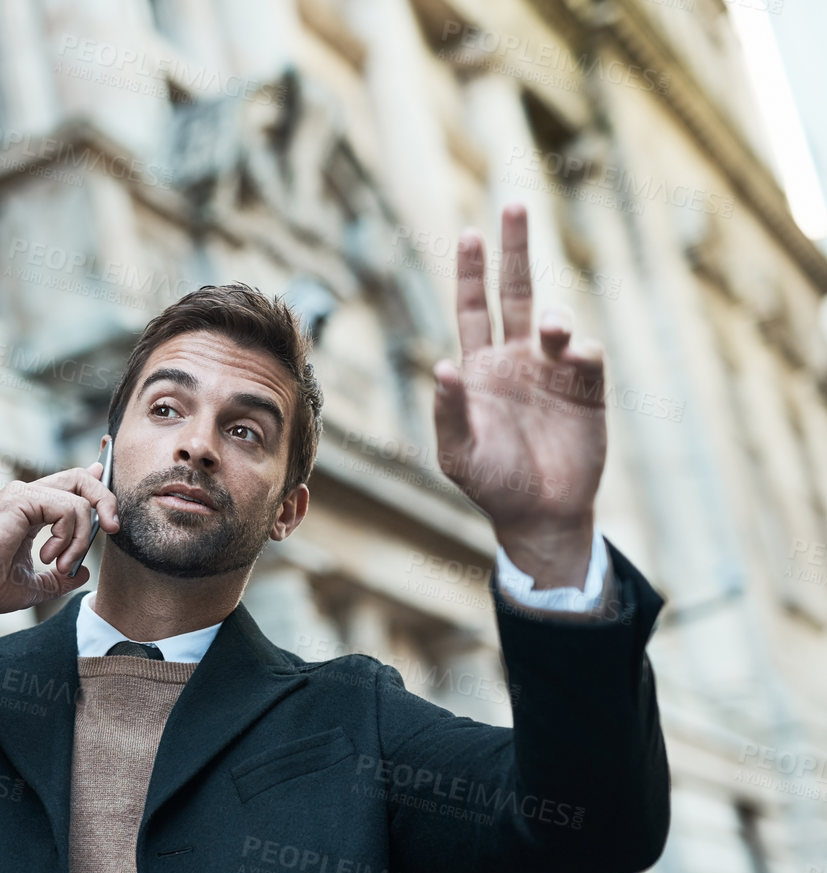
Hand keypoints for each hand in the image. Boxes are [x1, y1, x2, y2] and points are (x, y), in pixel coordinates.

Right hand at [0, 461, 118, 630]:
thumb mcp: (35, 585)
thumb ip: (60, 577)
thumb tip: (84, 574)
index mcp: (29, 510)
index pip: (71, 484)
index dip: (97, 482)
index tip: (113, 502)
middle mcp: (25, 496)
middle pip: (81, 478)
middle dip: (106, 501)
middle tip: (111, 530)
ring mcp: (21, 494)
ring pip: (79, 497)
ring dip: (81, 538)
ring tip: (61, 565)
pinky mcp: (19, 499)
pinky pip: (68, 508)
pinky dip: (69, 536)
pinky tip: (50, 557)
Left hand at [434, 204, 605, 588]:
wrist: (539, 514)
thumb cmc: (491, 483)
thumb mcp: (457, 453)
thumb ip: (448, 412)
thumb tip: (440, 366)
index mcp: (480, 368)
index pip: (474, 308)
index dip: (471, 272)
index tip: (470, 232)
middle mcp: (516, 358)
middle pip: (517, 291)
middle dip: (515, 249)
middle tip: (513, 203)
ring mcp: (553, 370)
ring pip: (556, 320)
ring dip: (557, 317)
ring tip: (554, 332)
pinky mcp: (587, 388)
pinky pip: (587, 355)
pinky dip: (581, 348)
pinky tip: (572, 354)